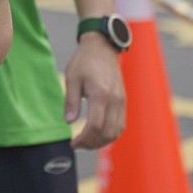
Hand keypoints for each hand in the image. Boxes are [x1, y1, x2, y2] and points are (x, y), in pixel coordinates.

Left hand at [65, 31, 126, 149]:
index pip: (95, 125)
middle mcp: (115, 100)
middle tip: (78, 145)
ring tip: (86, 142)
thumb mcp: (72, 78)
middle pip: (108, 133)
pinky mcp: (123, 102)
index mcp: (101, 93)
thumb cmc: (85, 61)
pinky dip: (110, 134)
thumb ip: (70, 101)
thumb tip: (69, 121)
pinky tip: (97, 134)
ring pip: (117, 131)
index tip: (72, 143)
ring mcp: (122, 101)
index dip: (84, 139)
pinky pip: (120, 124)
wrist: (102, 47)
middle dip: (92, 144)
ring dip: (102, 142)